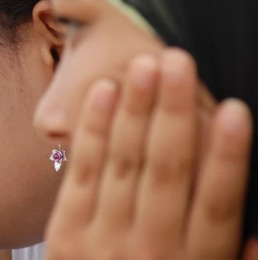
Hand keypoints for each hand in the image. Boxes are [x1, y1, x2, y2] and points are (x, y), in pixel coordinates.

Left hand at [45, 49, 254, 259]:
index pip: (219, 207)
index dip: (228, 158)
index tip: (236, 109)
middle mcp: (152, 253)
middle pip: (167, 173)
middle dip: (173, 113)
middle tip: (177, 59)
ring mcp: (102, 242)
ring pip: (123, 165)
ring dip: (134, 110)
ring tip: (144, 64)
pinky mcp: (64, 235)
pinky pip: (80, 174)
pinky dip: (91, 132)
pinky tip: (102, 91)